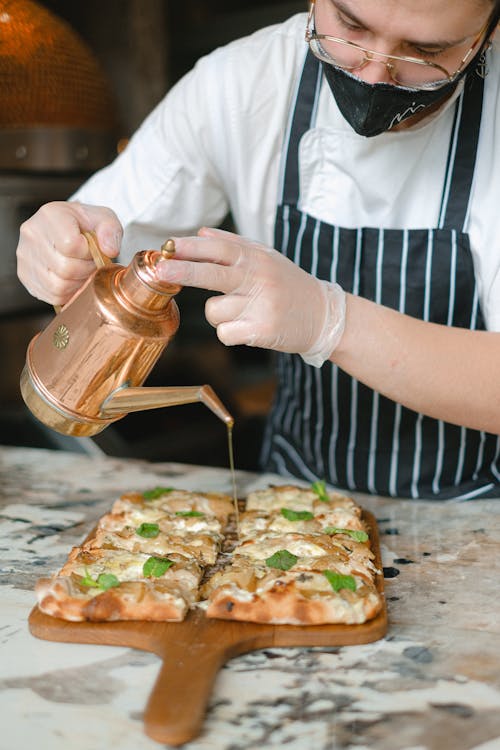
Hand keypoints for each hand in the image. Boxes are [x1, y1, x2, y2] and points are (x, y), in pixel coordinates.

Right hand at [16, 201, 121, 305]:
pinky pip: (52, 296)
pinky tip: (72, 279)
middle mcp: (32, 234)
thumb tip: (110, 250)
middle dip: (86, 270)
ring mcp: (25, 256)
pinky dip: (67, 292)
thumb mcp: (103, 218)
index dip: (89, 253)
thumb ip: (111, 230)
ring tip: (82, 270)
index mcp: (50, 215)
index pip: (71, 245)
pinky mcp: (25, 276)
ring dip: (77, 283)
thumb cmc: (84, 224)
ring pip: (58, 286)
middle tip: (91, 263)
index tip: (93, 250)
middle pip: (65, 268)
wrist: (65, 228)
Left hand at [156, 227, 345, 365]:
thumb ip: (233, 244)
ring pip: (214, 311)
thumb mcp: (267, 257)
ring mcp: (261, 306)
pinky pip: (225, 333)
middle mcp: (259, 280)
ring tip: (242, 312)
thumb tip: (199, 233)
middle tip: (160, 271)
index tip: (168, 247)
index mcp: (257, 259)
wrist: (325, 316)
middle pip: (212, 274)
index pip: (219, 248)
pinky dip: (230, 333)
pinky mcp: (263, 330)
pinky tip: (248, 328)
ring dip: (219, 315)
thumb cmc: (290, 285)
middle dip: (182, 272)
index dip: (190, 247)